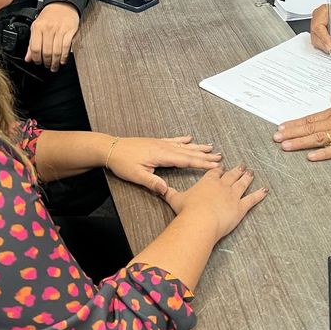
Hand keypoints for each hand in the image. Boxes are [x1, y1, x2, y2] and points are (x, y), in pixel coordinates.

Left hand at [26, 2, 79, 70]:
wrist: (63, 4)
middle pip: (46, 51)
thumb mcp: (36, 26)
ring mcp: (59, 30)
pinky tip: (62, 60)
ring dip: (55, 62)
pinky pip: (66, 47)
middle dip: (47, 62)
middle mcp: (48, 29)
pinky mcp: (69, 31)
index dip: (36, 58)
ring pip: (56, 51)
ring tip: (54, 66)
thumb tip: (28, 58)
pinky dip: (64, 56)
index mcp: (38, 27)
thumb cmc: (49, 15)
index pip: (35, 48)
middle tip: (47, 66)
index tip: (38, 62)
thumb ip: (32, 43)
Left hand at [106, 135, 222, 194]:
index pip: (186, 160)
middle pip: (188, 152)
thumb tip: (165, 191)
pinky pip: (174, 140)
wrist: (111, 148)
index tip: (215, 165)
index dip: (202, 163)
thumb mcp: (136, 176)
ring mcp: (160, 143)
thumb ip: (152, 183)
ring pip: (183, 145)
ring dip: (197, 147)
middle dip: (205, 155)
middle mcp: (164, 147)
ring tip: (210, 147)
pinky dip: (183, 139)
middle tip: (219, 157)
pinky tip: (190, 138)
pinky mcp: (156, 142)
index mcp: (161, 155)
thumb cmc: (122, 162)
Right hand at [162, 164, 267, 241]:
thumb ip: (168, 192)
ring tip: (251, 172)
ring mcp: (233, 195)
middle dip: (237, 169)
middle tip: (242, 164)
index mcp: (208, 181)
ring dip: (248, 178)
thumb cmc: (187, 210)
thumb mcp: (175, 199)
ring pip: (242, 183)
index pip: (215, 172)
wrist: (200, 221)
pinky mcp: (241, 207)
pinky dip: (259, 195)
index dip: (219, 168)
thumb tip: (158, 189)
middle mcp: (222, 185)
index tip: (221, 165)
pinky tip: (265, 190)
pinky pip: (252, 199)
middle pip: (231, 174)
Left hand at [273, 93, 330, 160]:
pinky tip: (311, 156)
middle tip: (276, 138)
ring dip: (300, 142)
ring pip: (318, 138)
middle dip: (291, 133)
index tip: (282, 127)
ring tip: (286, 146)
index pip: (310, 118)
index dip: (294, 123)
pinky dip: (322, 153)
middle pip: (310, 128)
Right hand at [309, 4, 330, 55]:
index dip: (323, 38)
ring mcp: (318, 25)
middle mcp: (318, 17)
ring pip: (316, 40)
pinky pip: (320, 42)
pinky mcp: (320, 32)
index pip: (318, 26)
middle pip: (315, 34)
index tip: (330, 46)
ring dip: (326, 47)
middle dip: (325, 44)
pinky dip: (327, 47)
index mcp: (324, 11)